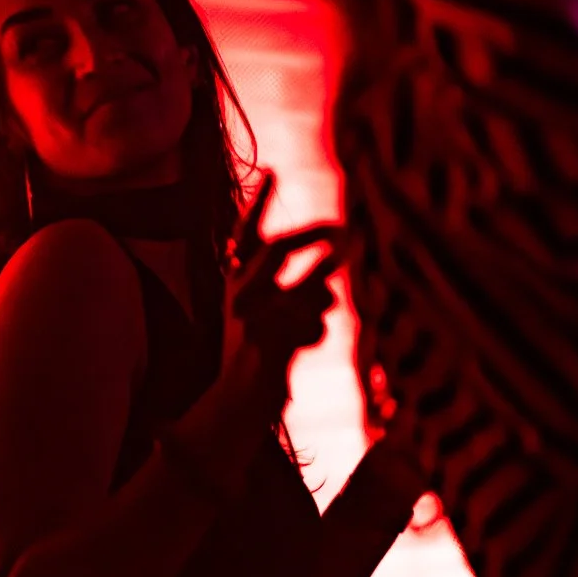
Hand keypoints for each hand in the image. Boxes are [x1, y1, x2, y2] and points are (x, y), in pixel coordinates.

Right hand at [221, 171, 342, 417]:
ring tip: (329, 293)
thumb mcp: (270, 320)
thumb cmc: (257, 358)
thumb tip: (332, 287)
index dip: (258, 205)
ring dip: (323, 289)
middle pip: (278, 249)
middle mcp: (239, 296)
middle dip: (313, 235)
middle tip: (343, 228)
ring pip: (306, 288)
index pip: (244, 237)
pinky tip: (305, 345)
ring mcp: (252, 319)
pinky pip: (313, 323)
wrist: (234, 404)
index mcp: (235, 285)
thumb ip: (297, 297)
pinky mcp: (270, 343)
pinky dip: (316, 332)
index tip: (273, 172)